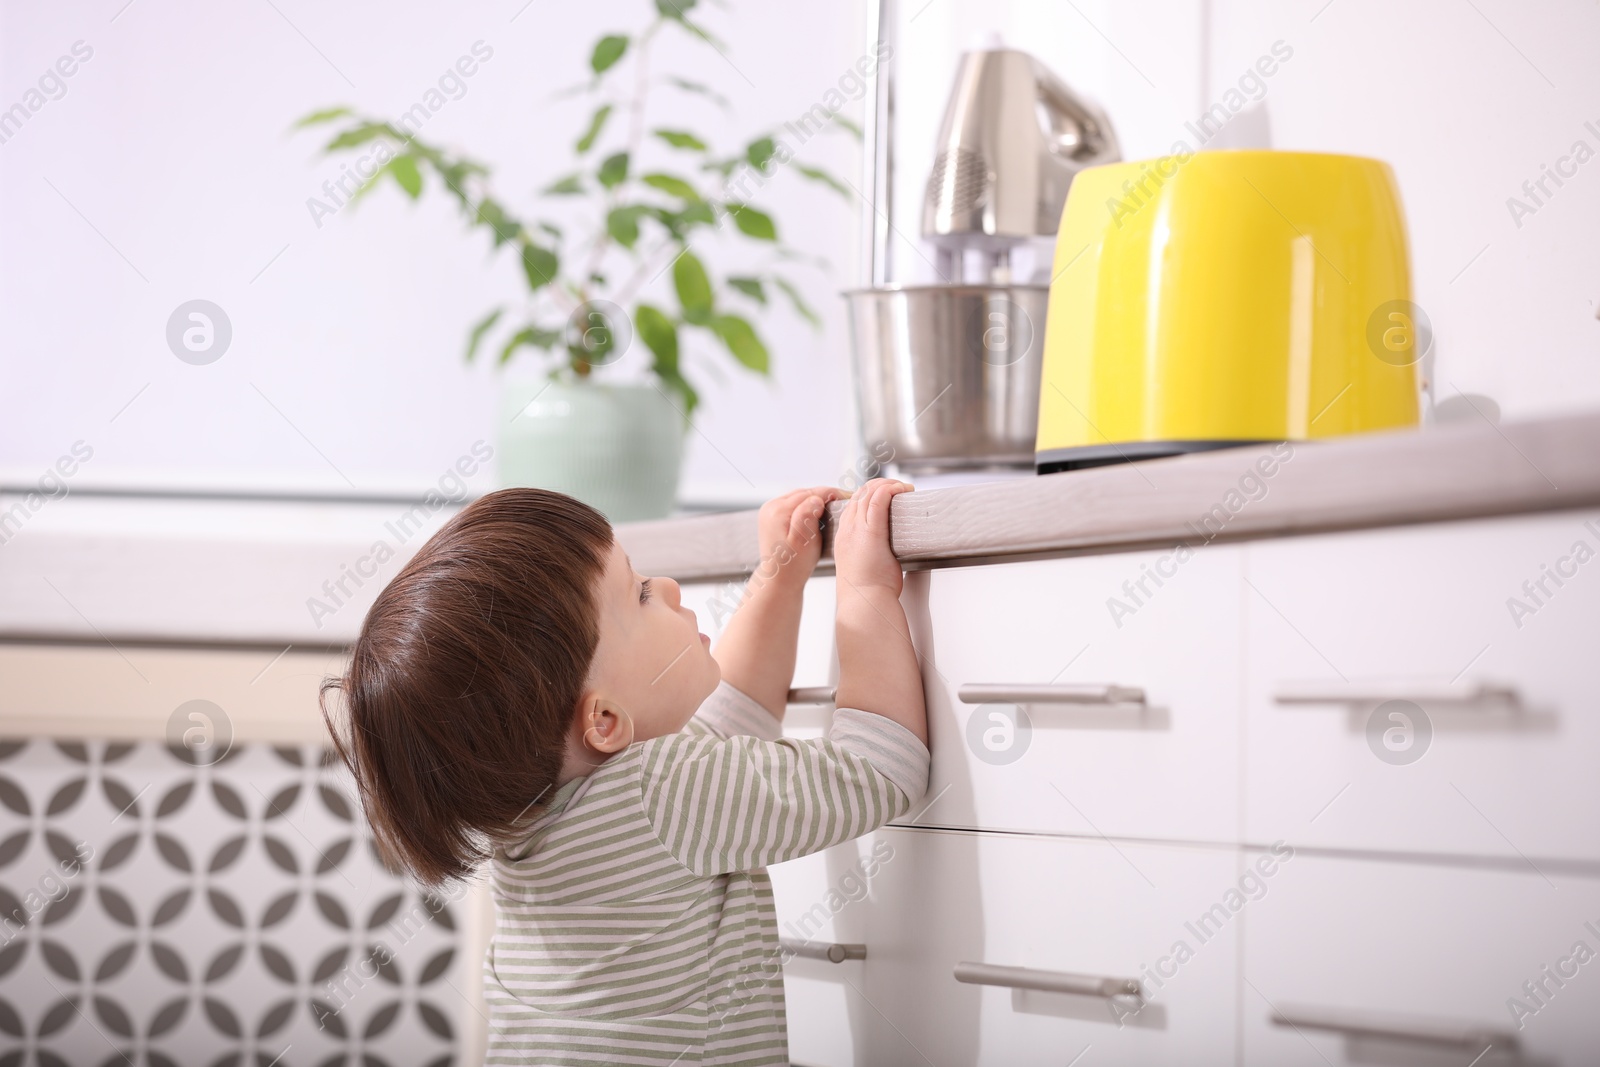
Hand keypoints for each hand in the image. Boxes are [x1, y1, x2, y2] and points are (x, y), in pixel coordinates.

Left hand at [755, 485, 841, 585]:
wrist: (778, 580)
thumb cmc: (792, 566)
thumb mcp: (804, 541)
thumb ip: (807, 516)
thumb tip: (816, 499)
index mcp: (778, 511)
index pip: (809, 493)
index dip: (829, 493)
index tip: (845, 495)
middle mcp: (770, 508)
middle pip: (803, 493)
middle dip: (822, 496)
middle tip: (841, 500)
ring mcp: (769, 512)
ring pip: (798, 498)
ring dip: (814, 501)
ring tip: (831, 506)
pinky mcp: (771, 517)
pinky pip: (793, 505)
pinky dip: (806, 507)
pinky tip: (816, 513)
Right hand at [832, 478, 913, 597]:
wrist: (864, 603)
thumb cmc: (867, 592)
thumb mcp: (863, 568)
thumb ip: (871, 556)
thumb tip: (884, 556)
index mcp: (843, 538)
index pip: (853, 505)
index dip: (868, 494)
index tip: (883, 495)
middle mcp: (847, 530)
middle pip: (859, 494)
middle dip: (879, 485)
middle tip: (896, 488)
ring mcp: (857, 530)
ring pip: (868, 492)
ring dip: (887, 484)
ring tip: (902, 487)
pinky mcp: (872, 532)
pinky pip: (878, 500)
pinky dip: (890, 489)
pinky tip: (901, 489)